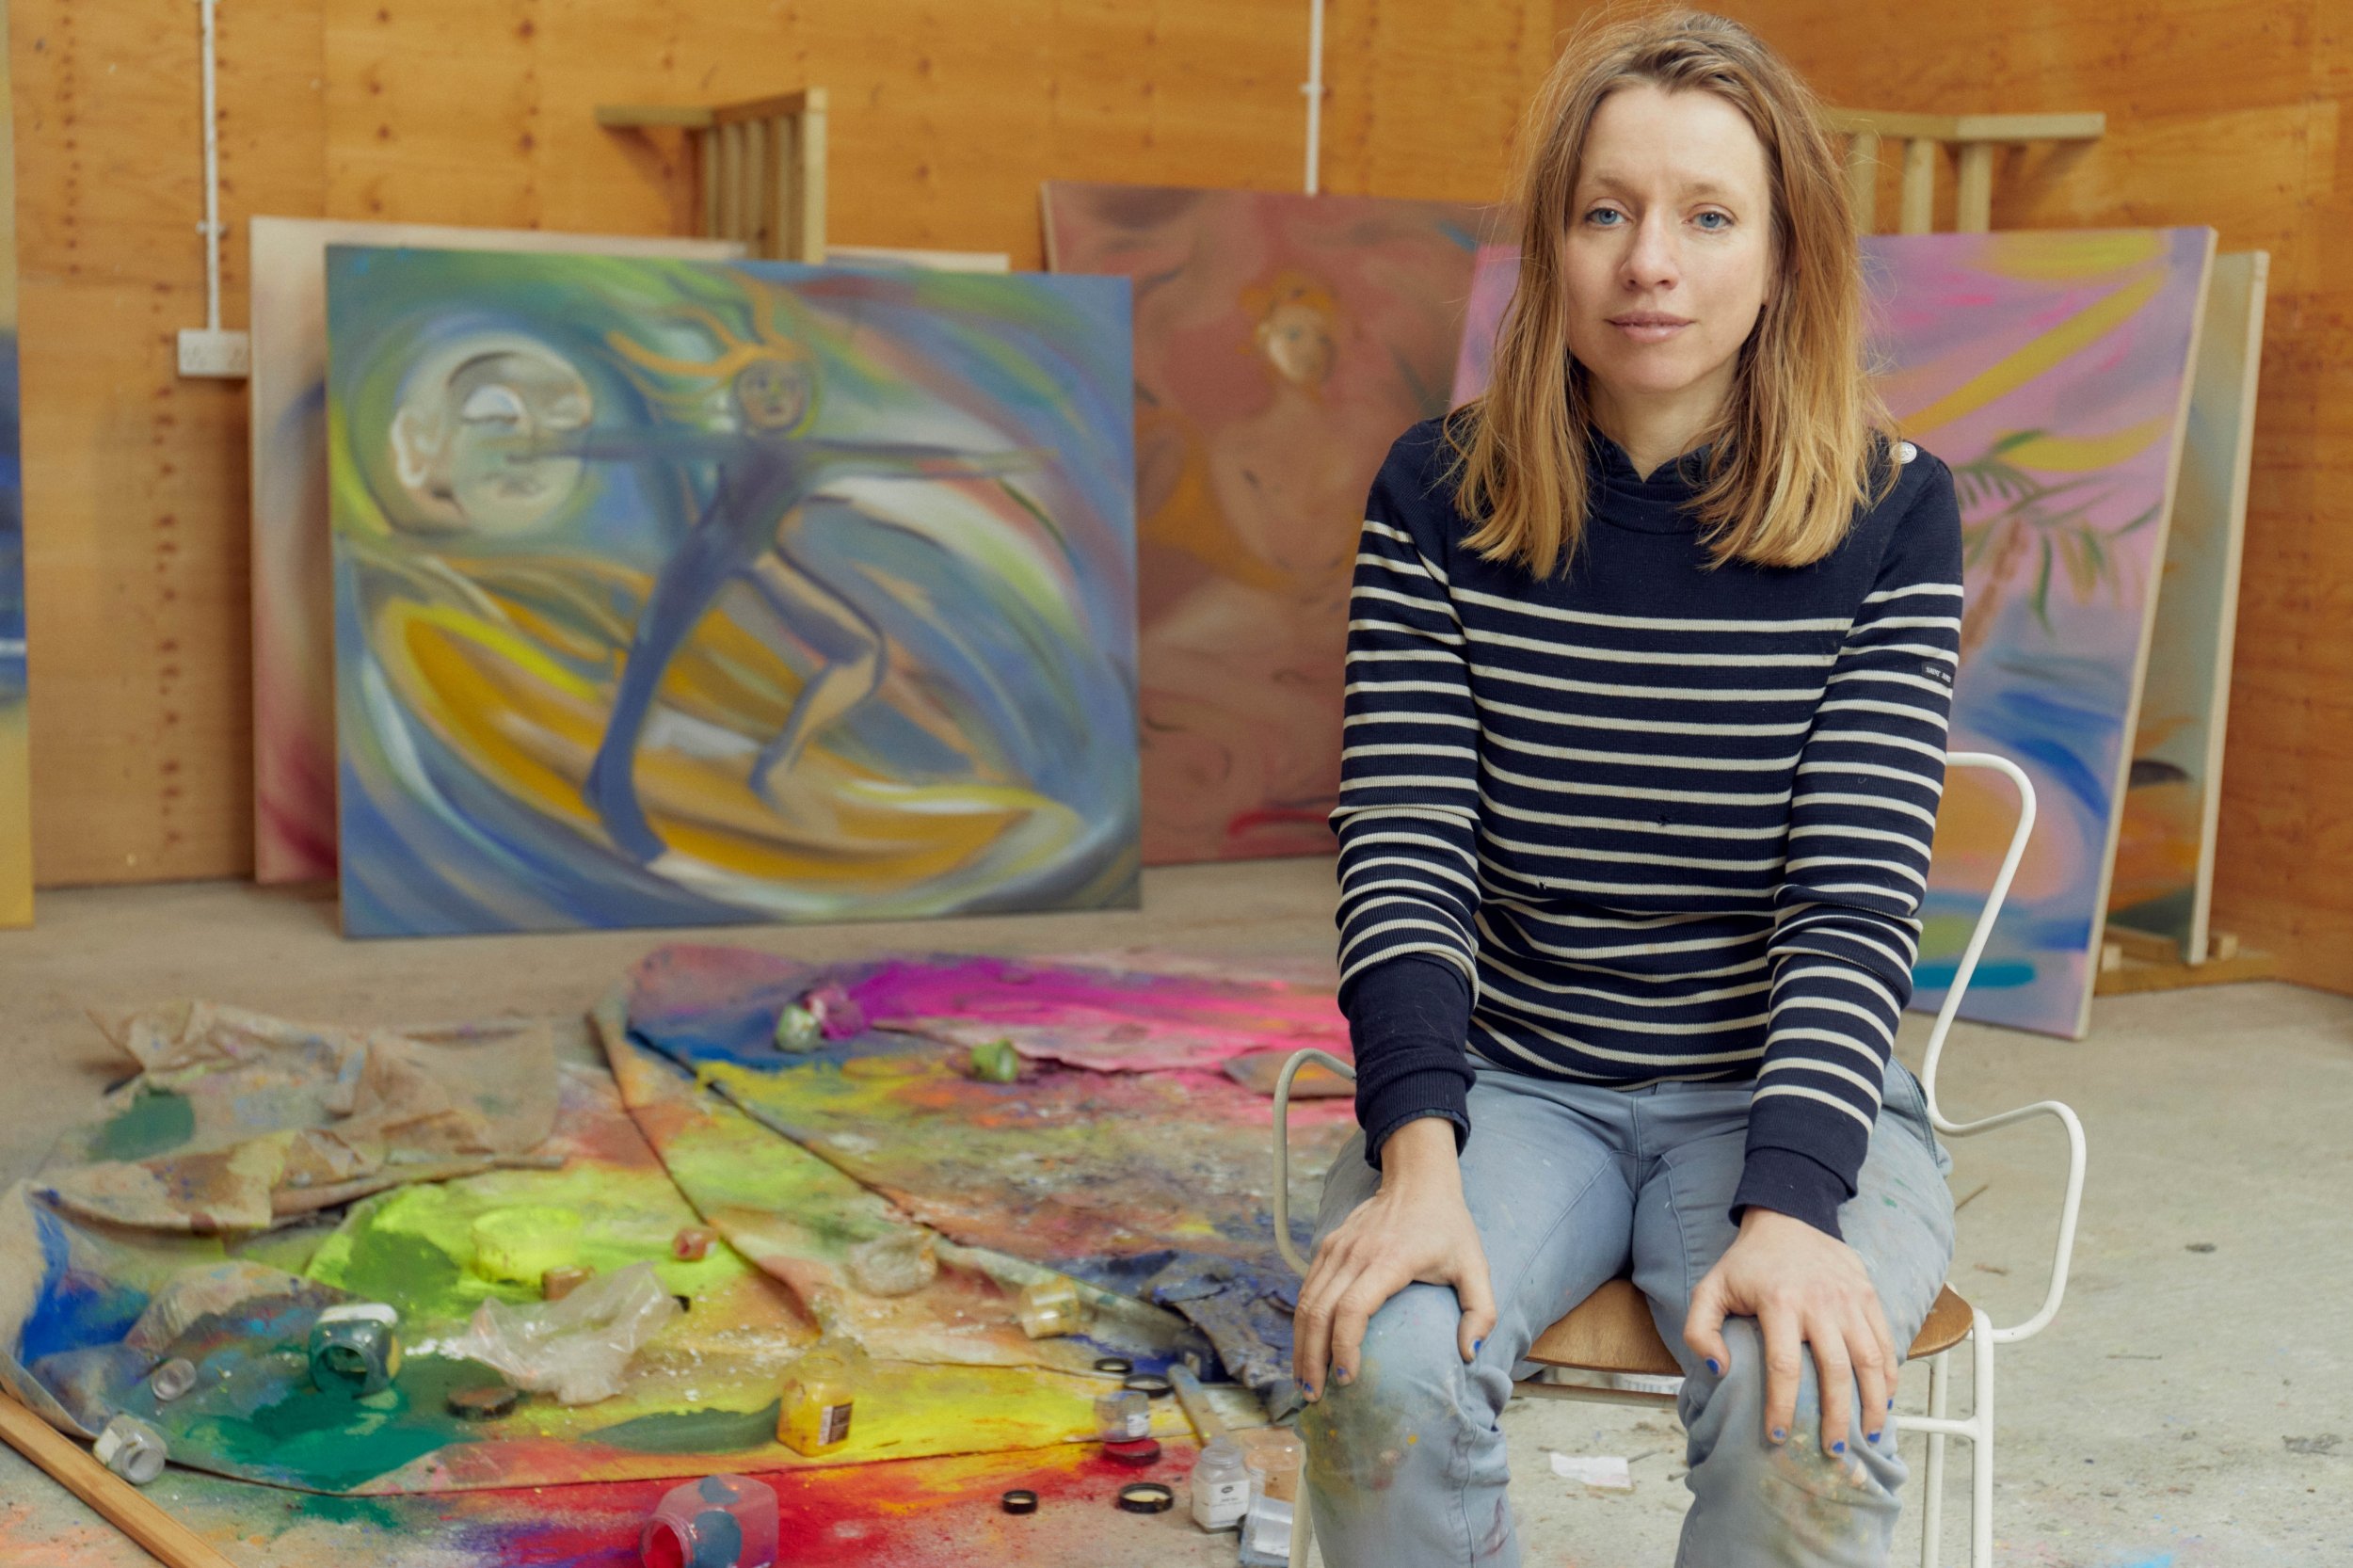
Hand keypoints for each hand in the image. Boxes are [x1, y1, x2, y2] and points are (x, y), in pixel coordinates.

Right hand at [1292, 1118, 1496, 1398]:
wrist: (1418, 1180)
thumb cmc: (1449, 1228)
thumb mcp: (1476, 1266)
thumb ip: (1481, 1311)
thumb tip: (1468, 1356)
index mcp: (1390, 1260)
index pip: (1353, 1308)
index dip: (1344, 1347)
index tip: (1348, 1380)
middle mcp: (1355, 1254)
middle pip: (1319, 1312)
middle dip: (1312, 1359)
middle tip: (1315, 1396)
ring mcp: (1336, 1248)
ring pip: (1306, 1302)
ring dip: (1301, 1345)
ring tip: (1305, 1382)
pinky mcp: (1327, 1246)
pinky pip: (1307, 1290)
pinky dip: (1302, 1323)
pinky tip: (1306, 1350)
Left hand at [1683, 1208, 1899, 1455]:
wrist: (1788, 1217)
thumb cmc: (1746, 1263)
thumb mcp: (1710, 1288)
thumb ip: (1701, 1329)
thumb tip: (1719, 1370)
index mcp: (1779, 1302)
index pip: (1783, 1366)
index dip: (1782, 1407)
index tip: (1778, 1437)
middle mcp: (1820, 1303)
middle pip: (1836, 1371)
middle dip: (1835, 1418)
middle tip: (1832, 1452)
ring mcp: (1849, 1299)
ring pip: (1870, 1360)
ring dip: (1872, 1403)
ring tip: (1868, 1436)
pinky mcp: (1868, 1295)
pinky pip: (1886, 1341)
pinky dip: (1889, 1375)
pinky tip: (1883, 1400)